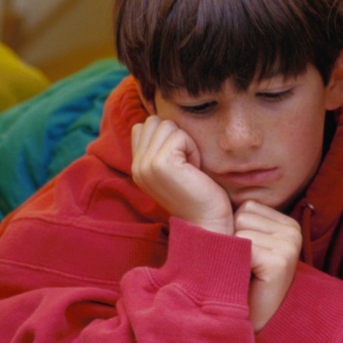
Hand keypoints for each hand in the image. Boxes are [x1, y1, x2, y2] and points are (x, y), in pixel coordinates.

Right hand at [130, 115, 231, 235]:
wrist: (206, 222)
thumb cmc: (198, 193)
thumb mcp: (174, 168)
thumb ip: (161, 147)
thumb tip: (165, 120)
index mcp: (137, 166)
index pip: (143, 126)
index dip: (167, 136)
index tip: (180, 160)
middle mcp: (136, 165)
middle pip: (155, 121)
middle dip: (176, 136)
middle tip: (186, 163)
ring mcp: (145, 164)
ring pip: (167, 125)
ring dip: (185, 142)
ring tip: (190, 166)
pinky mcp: (160, 164)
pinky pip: (180, 135)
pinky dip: (193, 148)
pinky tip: (194, 169)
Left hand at [234, 201, 302, 330]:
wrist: (259, 322)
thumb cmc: (247, 282)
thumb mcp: (248, 245)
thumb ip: (242, 222)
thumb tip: (213, 198)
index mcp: (287, 223)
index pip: (247, 206)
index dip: (235, 230)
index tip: (244, 256)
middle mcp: (293, 230)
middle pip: (241, 215)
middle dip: (233, 239)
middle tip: (242, 266)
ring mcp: (289, 245)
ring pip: (239, 229)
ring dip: (233, 253)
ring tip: (244, 272)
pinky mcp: (280, 261)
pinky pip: (243, 245)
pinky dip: (236, 263)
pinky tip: (247, 278)